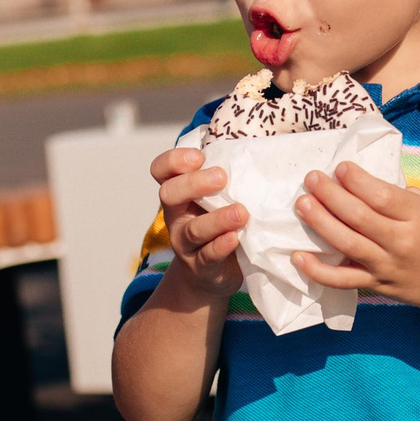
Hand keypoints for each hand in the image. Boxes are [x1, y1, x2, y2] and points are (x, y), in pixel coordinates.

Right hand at [151, 147, 247, 301]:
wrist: (212, 275)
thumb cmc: (220, 225)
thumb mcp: (218, 198)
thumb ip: (226, 176)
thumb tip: (258, 146)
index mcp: (179, 193)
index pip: (161, 170)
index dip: (174, 160)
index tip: (199, 156)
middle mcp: (176, 216)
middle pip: (169, 194)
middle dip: (194, 183)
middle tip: (222, 177)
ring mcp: (185, 243)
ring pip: (193, 229)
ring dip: (217, 219)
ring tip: (241, 212)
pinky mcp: (201, 267)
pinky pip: (207, 257)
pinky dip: (221, 246)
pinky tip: (235, 238)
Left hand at [292, 162, 419, 309]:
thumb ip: (395, 196)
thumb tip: (356, 183)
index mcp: (417, 217)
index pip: (381, 197)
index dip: (356, 180)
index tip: (339, 168)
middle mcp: (400, 242)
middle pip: (359, 217)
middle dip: (330, 195)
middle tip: (311, 179)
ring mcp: (386, 266)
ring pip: (347, 244)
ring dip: (320, 223)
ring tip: (302, 204)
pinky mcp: (375, 285)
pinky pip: (342, 280)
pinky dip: (317, 271)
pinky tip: (298, 256)